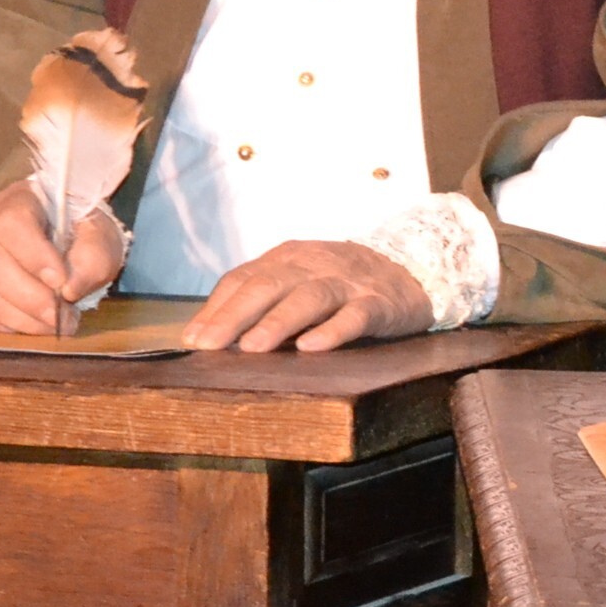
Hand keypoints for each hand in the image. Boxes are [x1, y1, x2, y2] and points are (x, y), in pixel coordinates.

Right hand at [0, 184, 123, 333]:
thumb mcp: (100, 237)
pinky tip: (32, 325)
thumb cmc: (81, 231)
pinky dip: (5, 324)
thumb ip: (93, 258)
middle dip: (30, 298)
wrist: (62, 232)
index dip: (33, 256)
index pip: (11, 224)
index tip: (61, 281)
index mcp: (19, 201)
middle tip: (63, 317)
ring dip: (20, 317)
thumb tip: (69, 291)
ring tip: (54, 325)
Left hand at [184, 239, 433, 352]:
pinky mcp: (379, 303)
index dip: (217, 308)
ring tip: (253, 347)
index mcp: (288, 258)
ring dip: (279, 322)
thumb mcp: (299, 280)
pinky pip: (355, 316)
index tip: (193, 339)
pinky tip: (313, 347)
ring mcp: (348, 283)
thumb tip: (207, 335)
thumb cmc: (342, 283)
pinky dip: (333, 330)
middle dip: (235, 315)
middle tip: (209, 345)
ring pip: (310, 298)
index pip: (244, 278)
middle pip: (269, 285)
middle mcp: (313, 265)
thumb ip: (261, 299)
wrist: (412, 270)